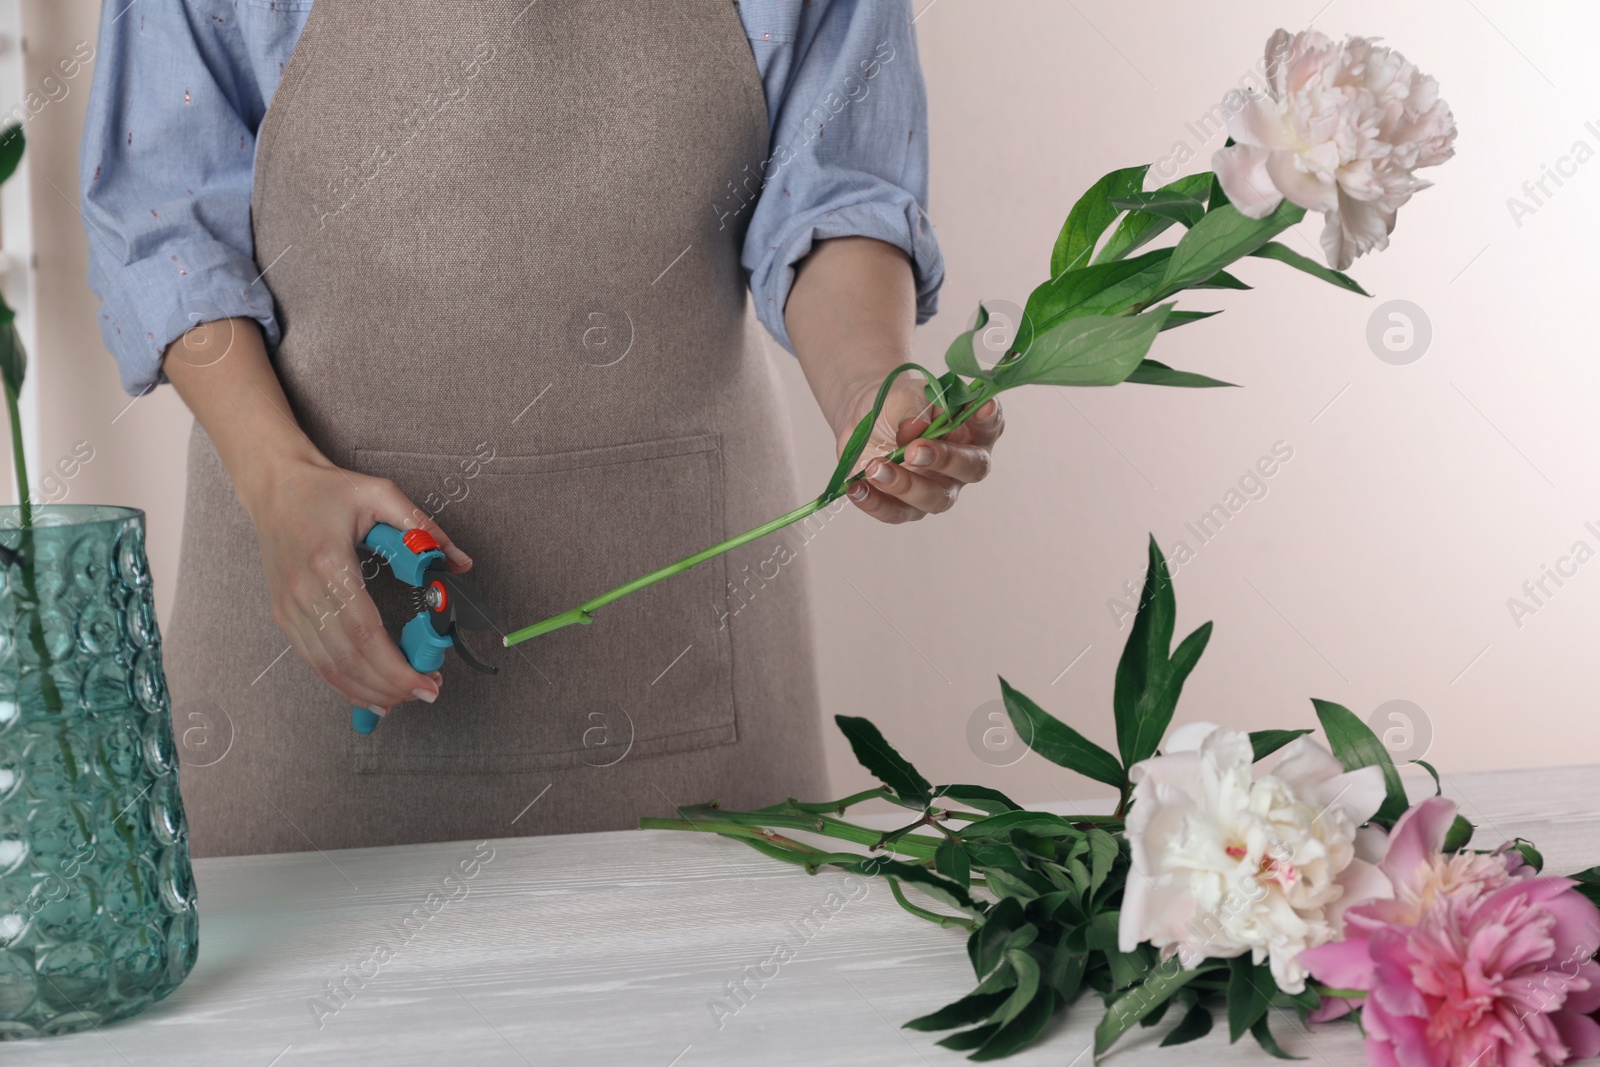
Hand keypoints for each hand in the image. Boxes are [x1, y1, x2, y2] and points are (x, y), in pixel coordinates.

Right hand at [240, 454, 471, 717]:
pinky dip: (341, 684)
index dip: (396, 666)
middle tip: (427, 692)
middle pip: (348, 658)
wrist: (274, 486)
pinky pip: (312, 661)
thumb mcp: (381, 494)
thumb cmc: (328, 490)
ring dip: (367, 691)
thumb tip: (461, 562)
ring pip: (328, 667)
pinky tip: (368, 694)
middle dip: (390, 685)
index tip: (428, 681)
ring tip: (404, 699)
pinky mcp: (284, 615)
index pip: (366, 632)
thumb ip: (424, 528)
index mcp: (329, 563)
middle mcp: (304, 592)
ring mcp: (289, 607)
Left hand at [832, 376, 1004, 523]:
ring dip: (904, 485)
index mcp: (972, 430)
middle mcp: (963, 464)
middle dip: (944, 460)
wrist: (866, 417)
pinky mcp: (906, 505)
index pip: (990, 425)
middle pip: (970, 470)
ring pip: (933, 498)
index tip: (982, 407)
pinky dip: (874, 502)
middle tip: (913, 450)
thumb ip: (913, 410)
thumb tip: (912, 430)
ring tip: (874, 467)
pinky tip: (856, 488)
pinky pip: (895, 512)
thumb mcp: (904, 396)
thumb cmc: (898, 404)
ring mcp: (937, 488)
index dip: (989, 419)